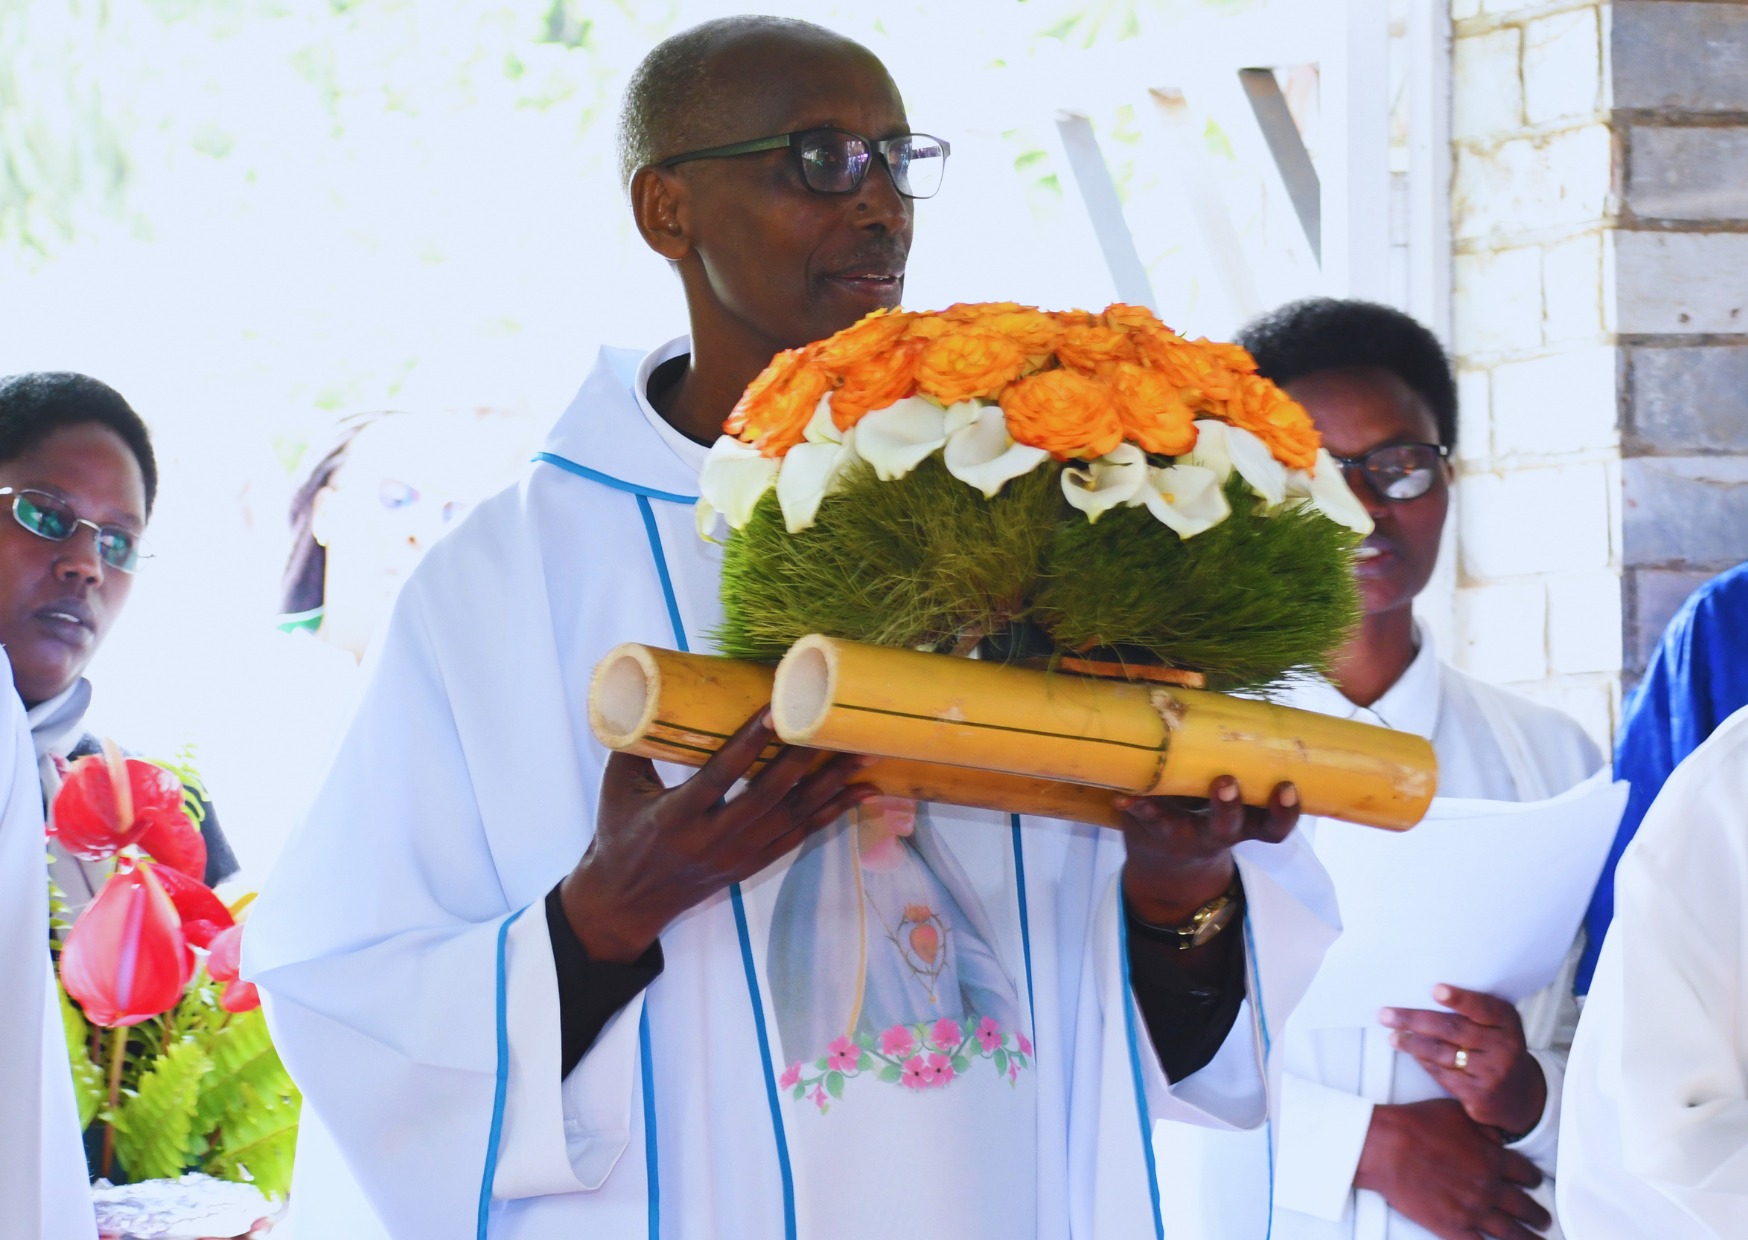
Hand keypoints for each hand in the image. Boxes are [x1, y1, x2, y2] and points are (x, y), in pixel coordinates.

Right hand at [562, 709, 877, 961]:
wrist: (626, 902)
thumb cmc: (620, 834)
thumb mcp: (618, 787)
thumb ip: (639, 741)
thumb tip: (650, 688)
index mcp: (677, 817)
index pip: (721, 775)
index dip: (750, 743)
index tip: (777, 709)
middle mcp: (713, 840)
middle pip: (769, 796)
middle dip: (807, 760)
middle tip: (838, 727)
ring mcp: (737, 856)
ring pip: (793, 818)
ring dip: (832, 786)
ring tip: (865, 756)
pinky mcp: (752, 865)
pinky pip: (800, 837)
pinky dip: (831, 814)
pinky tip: (859, 793)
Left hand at [1114, 776, 1300, 925]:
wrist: (1167, 871)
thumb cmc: (1209, 819)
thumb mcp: (1233, 812)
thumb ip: (1247, 783)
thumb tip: (1261, 729)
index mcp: (1243, 828)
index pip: (1273, 826)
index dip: (1284, 812)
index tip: (1288, 787)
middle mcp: (1213, 835)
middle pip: (1229, 826)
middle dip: (1229, 807)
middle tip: (1227, 783)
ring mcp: (1179, 833)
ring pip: (1173, 824)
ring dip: (1161, 810)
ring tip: (1152, 795)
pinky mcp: (1148, 825)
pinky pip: (1141, 815)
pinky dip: (1131, 804)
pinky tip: (1122, 797)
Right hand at [1356, 1099, 1550, 1238]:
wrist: (1387, 1147)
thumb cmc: (1415, 1125)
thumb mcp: (1456, 1113)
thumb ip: (1483, 1127)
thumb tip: (1498, 1136)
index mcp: (1493, 1158)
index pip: (1525, 1173)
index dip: (1533, 1179)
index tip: (1534, 1183)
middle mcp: (1489, 1187)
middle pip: (1524, 1206)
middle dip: (1537, 1215)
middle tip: (1543, 1220)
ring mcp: (1472, 1210)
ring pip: (1510, 1232)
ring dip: (1527, 1239)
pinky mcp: (1452, 1226)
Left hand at [1381, 985, 1546, 1135]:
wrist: (1521, 1096)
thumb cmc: (1496, 1048)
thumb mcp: (1497, 1026)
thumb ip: (1472, 1012)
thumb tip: (1422, 993)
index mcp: (1507, 1022)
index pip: (1483, 1007)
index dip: (1460, 999)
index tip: (1435, 989)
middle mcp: (1504, 1047)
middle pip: (1453, 1029)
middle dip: (1415, 1020)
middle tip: (1386, 1014)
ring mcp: (1492, 1073)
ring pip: (1443, 1053)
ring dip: (1413, 1043)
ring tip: (1394, 1036)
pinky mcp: (1479, 1095)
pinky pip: (1443, 1074)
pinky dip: (1423, 1061)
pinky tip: (1411, 1053)